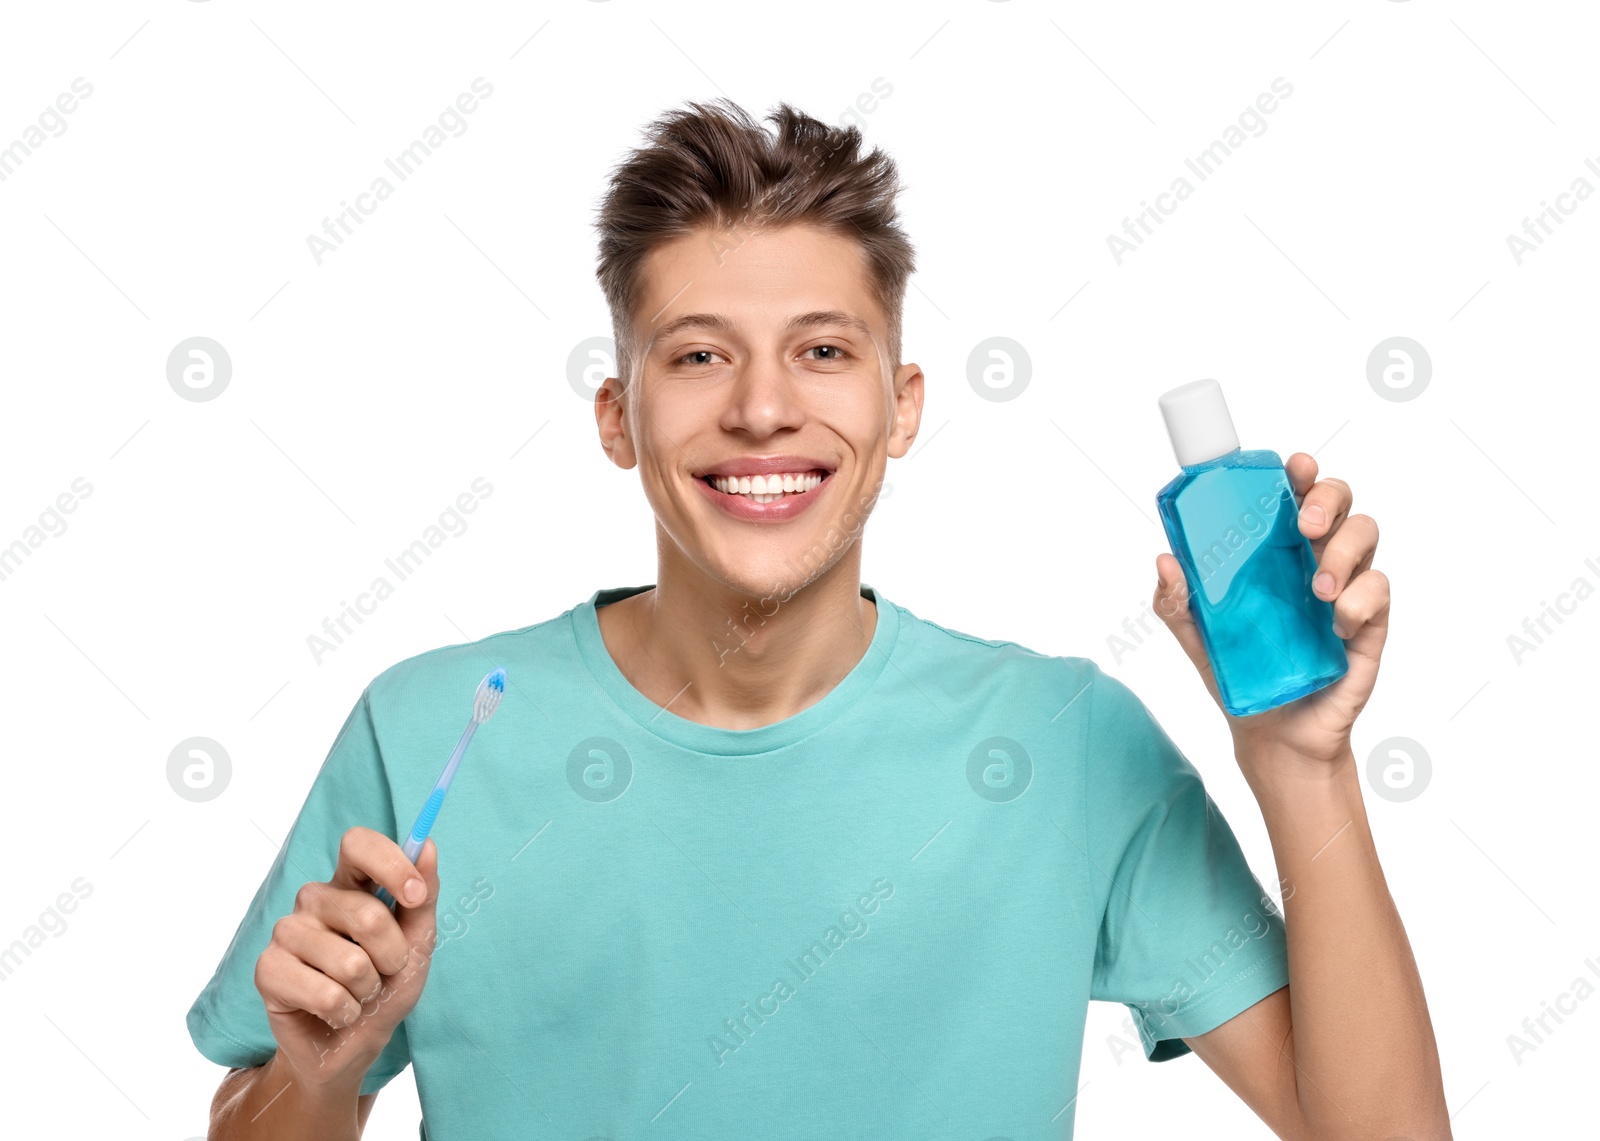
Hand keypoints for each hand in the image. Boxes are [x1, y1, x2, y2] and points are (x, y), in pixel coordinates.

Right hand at [254, 827, 439, 1087]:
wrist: (354, 1044)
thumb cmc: (387, 985)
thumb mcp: (418, 942)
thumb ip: (423, 896)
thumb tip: (425, 845)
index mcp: (349, 883)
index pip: (358, 844)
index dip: (391, 864)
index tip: (416, 896)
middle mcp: (314, 900)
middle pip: (366, 913)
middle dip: (393, 955)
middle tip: (386, 972)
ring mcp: (286, 932)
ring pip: (349, 961)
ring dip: (368, 989)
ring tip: (358, 994)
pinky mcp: (267, 970)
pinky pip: (324, 994)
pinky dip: (345, 1012)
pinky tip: (336, 1012)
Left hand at [1152, 452, 1389, 770]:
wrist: (1276, 733)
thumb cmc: (1241, 673)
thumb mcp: (1198, 637)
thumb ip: (1177, 601)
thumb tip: (1165, 560)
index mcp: (1274, 549)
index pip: (1292, 494)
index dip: (1299, 472)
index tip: (1293, 467)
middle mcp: (1313, 556)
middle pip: (1339, 498)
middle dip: (1326, 498)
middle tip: (1304, 527)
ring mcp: (1347, 584)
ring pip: (1365, 532)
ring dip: (1343, 551)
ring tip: (1318, 590)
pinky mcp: (1371, 618)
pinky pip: (1379, 587)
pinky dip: (1359, 600)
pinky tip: (1337, 626)